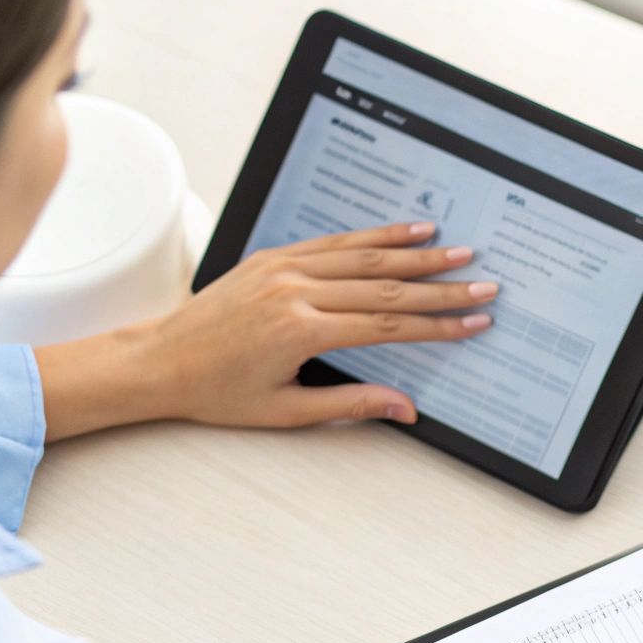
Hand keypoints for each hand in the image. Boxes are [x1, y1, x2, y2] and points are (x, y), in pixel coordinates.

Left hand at [34, 221, 493, 439]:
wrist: (159, 360)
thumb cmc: (217, 392)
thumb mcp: (286, 410)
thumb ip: (352, 404)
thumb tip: (406, 407)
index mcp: (300, 331)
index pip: (388, 326)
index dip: (437, 326)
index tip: (473, 323)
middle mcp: (296, 291)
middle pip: (386, 288)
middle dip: (440, 289)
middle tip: (482, 284)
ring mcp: (284, 268)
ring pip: (365, 257)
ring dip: (416, 254)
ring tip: (456, 251)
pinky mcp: (275, 256)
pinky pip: (335, 241)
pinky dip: (374, 236)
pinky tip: (407, 232)